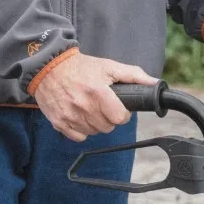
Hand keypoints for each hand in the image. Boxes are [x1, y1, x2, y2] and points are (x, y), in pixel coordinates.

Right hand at [33, 52, 156, 141]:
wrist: (48, 67)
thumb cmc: (80, 67)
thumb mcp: (108, 66)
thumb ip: (134, 75)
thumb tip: (155, 84)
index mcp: (98, 93)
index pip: (119, 118)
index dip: (121, 113)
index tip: (117, 107)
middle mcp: (83, 106)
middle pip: (107, 127)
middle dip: (108, 117)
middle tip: (101, 105)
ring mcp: (70, 116)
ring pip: (94, 132)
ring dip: (95, 123)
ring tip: (89, 108)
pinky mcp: (59, 123)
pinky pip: (78, 137)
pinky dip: (81, 129)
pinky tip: (79, 115)